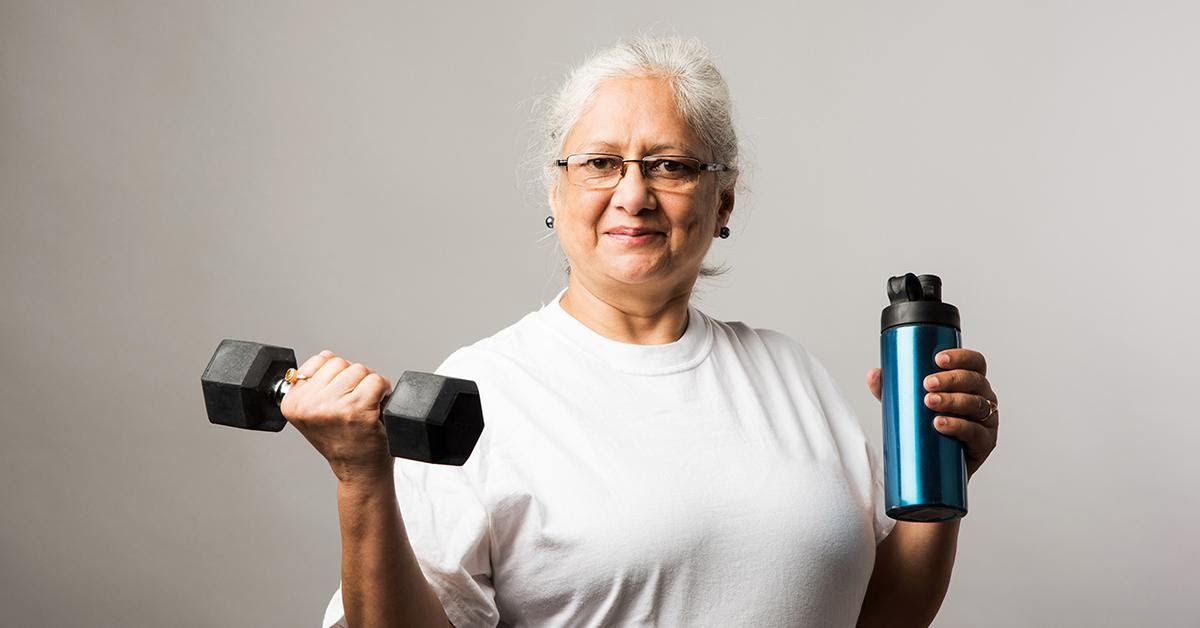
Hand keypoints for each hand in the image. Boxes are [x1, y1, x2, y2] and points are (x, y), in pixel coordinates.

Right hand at [279, 350, 394, 483]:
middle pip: (341, 363)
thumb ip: (314, 384)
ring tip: (364, 407)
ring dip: (369, 385)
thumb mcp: (314, 412)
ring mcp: (333, 407)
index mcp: (292, 402)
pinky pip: (377, 381)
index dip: (338, 376)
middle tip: (354, 404)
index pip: (321, 360)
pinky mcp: (358, 410)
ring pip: (360, 369)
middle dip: (354, 379)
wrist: (359, 472)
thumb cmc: (342, 440)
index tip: (339, 398)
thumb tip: (326, 357)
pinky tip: (377, 408)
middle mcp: (309, 404)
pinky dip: (384, 391)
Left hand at [866, 348, 998, 478]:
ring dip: (953, 401)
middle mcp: (983, 398)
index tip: (938, 359)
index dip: (961, 357)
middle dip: (951, 379)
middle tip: (927, 384)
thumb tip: (874, 374)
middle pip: (975, 381)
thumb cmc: (928, 429)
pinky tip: (941, 424)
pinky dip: (957, 426)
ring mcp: (987, 421)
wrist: (936, 469)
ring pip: (975, 404)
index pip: (974, 363)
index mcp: (970, 383)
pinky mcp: (985, 443)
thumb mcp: (909, 405)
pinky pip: (975, 432)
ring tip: (929, 403)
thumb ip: (892, 389)